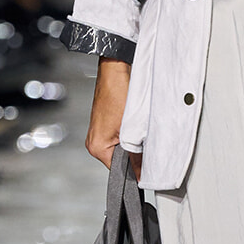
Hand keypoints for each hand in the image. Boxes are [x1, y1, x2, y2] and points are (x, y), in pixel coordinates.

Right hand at [85, 57, 140, 179]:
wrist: (116, 70)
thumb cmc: (117, 93)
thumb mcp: (131, 129)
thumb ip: (136, 154)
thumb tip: (142, 173)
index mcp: (97, 147)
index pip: (118, 170)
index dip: (134, 170)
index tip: (148, 169)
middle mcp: (95, 142)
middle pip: (120, 160)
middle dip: (135, 155)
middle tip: (147, 146)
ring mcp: (100, 133)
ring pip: (123, 147)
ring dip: (135, 143)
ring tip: (141, 132)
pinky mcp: (107, 124)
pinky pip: (122, 136)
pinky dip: (132, 134)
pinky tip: (138, 125)